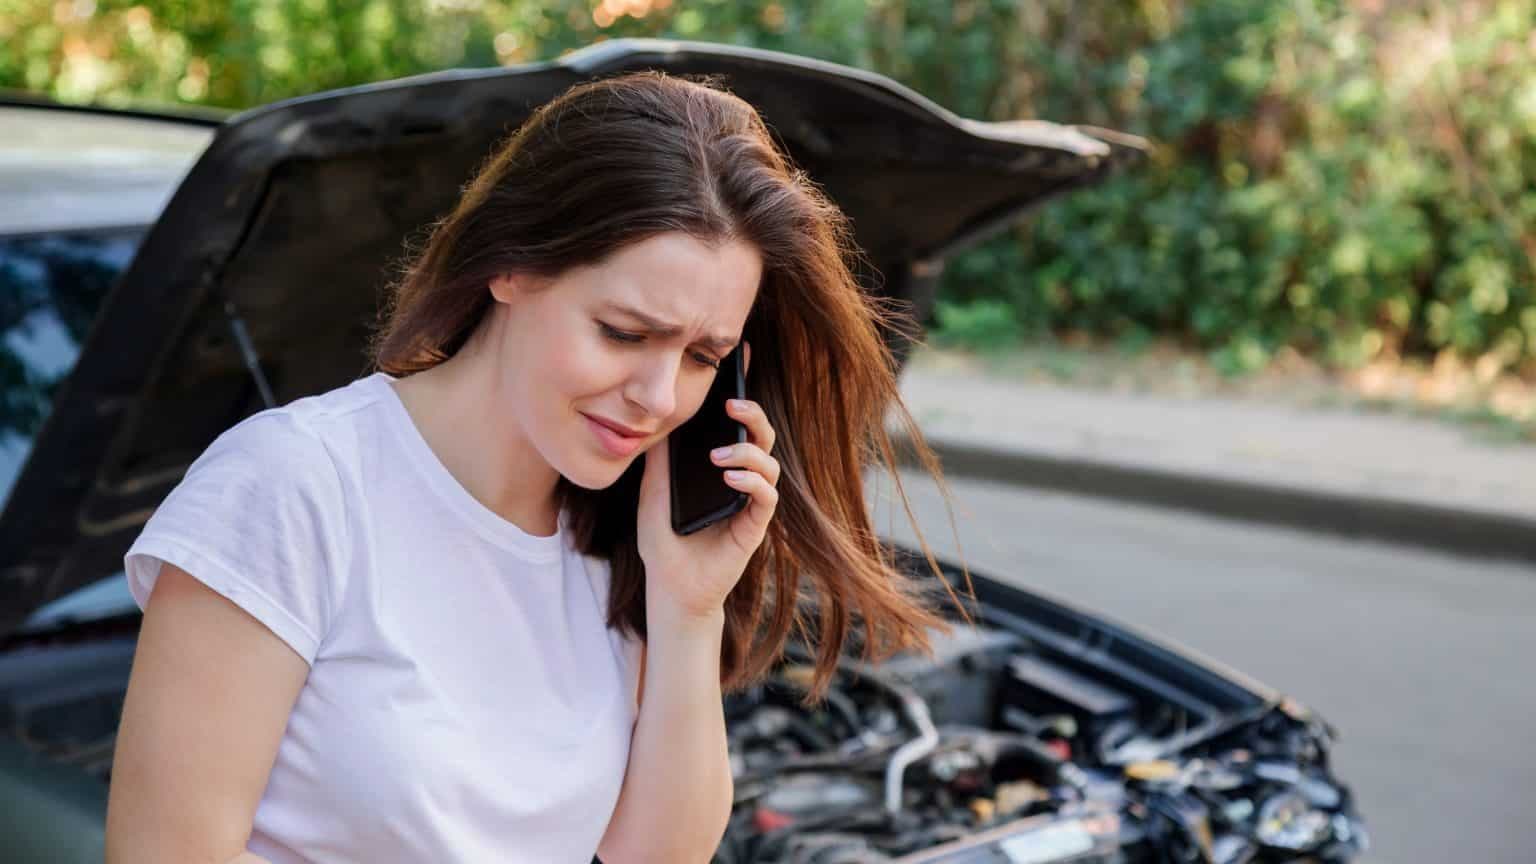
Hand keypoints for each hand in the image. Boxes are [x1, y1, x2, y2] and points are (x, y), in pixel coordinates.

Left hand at [636, 341, 780, 622]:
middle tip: (732, 403)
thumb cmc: (663, 540)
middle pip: (761, 435)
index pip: (736, 423)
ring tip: (718, 457)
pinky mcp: (754, 527)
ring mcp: (750, 502)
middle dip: (752, 414)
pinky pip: (765, 498)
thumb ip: (660, 456)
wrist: (670, 587)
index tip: (739, 356)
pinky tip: (730, 478)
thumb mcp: (653, 488)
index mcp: (721, 465)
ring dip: (747, 452)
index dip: (742, 389)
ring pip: (769, 463)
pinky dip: (751, 483)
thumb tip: (655, 414)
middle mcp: (741, 479)